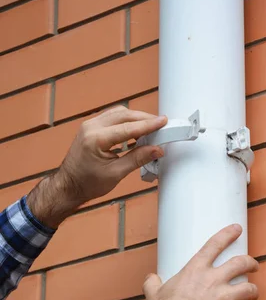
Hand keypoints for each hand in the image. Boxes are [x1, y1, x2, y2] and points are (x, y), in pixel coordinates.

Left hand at [27, 106, 167, 227]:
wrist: (69, 186)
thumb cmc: (88, 183)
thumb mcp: (116, 173)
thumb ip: (137, 159)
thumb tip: (157, 150)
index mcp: (96, 139)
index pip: (128, 128)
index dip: (148, 125)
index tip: (163, 122)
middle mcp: (91, 127)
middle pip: (124, 115)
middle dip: (144, 119)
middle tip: (161, 125)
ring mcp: (90, 125)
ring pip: (118, 114)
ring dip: (135, 119)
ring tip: (151, 128)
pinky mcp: (91, 127)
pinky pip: (112, 117)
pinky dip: (126, 121)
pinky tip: (136, 130)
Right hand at [137, 225, 258, 299]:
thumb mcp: (154, 295)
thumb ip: (153, 284)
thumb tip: (150, 278)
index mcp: (195, 270)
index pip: (214, 245)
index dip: (227, 235)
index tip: (237, 229)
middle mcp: (213, 280)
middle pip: (240, 263)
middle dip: (251, 263)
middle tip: (253, 265)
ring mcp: (224, 297)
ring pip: (249, 288)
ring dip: (254, 291)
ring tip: (254, 294)